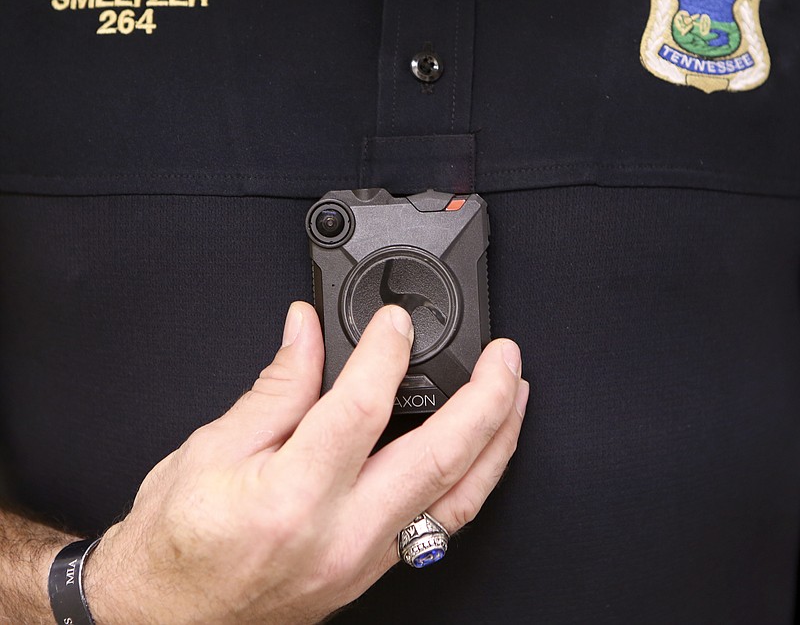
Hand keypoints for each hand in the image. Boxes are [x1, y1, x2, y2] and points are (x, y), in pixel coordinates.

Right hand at [84, 303, 528, 624]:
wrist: (169, 616)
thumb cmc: (178, 543)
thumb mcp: (211, 449)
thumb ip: (275, 388)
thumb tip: (305, 333)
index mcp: (292, 498)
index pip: (361, 409)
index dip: (385, 354)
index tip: (396, 323)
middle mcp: (339, 535)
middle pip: (438, 458)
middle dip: (485, 401)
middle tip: (504, 360)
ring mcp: (363, 559)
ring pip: (456, 498)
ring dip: (495, 444)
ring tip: (515, 399)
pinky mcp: (370, 569)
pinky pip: (438, 523)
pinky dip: (470, 482)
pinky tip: (481, 454)